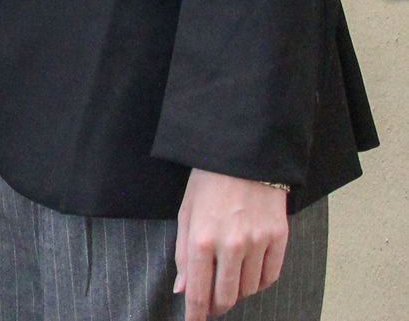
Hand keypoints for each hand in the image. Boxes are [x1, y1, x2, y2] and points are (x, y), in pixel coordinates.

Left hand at [174, 169, 287, 319]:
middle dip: (217, 306)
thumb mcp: (186, 214)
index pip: (199, 290)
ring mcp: (258, 243)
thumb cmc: (208, 184)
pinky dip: (259, 283)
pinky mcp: (279, 239)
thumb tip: (184, 290)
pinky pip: (271, 276)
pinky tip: (249, 277)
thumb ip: (184, 254)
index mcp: (202, 238)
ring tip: (229, 284)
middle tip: (212, 307)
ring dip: (237, 293)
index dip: (196, 313)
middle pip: (227, 295)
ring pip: (250, 289)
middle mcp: (232, 245)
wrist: (244, 158)